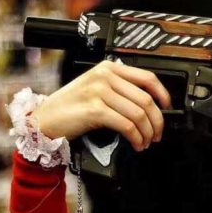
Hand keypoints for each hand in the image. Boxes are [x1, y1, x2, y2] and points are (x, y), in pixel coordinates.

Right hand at [32, 60, 171, 150]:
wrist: (44, 119)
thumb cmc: (70, 107)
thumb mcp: (96, 89)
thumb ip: (119, 89)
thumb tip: (149, 105)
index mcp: (108, 68)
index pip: (147, 77)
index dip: (163, 94)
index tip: (168, 108)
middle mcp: (104, 77)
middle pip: (146, 99)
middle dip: (157, 121)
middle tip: (157, 134)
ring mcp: (99, 92)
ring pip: (139, 114)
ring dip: (147, 133)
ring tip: (145, 142)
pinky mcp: (94, 110)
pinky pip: (127, 125)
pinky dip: (136, 137)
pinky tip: (136, 144)